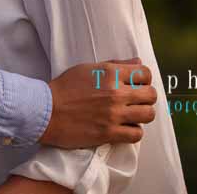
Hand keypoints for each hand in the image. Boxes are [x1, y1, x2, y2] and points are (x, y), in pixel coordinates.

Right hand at [39, 57, 156, 147]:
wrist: (45, 110)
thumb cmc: (64, 88)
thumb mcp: (87, 69)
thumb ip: (114, 65)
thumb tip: (137, 62)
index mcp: (110, 74)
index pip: (145, 73)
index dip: (144, 79)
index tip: (137, 84)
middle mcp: (115, 93)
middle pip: (151, 95)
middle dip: (145, 97)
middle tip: (135, 100)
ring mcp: (114, 114)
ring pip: (148, 114)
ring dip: (142, 114)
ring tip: (131, 114)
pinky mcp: (109, 133)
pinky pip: (137, 134)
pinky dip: (133, 131)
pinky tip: (123, 127)